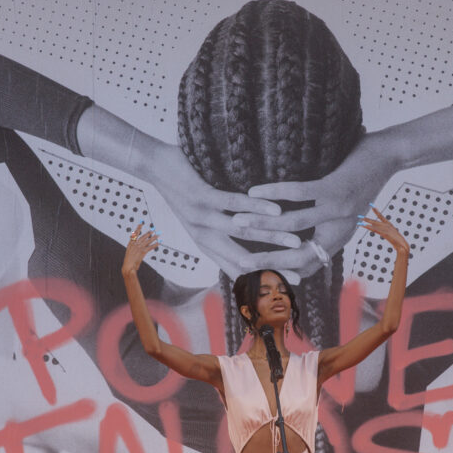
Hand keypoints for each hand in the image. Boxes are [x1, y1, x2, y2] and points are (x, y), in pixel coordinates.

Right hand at [122, 224, 159, 276]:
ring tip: (158, 235)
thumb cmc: (128, 262)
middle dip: (148, 233)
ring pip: (148, 241)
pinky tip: (158, 243)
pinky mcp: (143, 252)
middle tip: (152, 230)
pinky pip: (150, 247)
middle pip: (143, 237)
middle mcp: (135, 245)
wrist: (128, 267)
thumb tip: (137, 247)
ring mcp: (139, 248)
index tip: (141, 224)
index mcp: (130, 244)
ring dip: (154, 238)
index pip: (135, 234)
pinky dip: (155, 245)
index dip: (138, 229)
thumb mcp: (129, 253)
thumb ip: (133, 249)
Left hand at [149, 142, 302, 276]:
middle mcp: (204, 236)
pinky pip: (234, 204)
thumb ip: (221, 233)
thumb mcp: (200, 219)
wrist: (153, 168)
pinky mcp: (202, 197)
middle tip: (300, 274)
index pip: (238, 268)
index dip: (263, 279)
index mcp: (205, 244)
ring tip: (296, 241)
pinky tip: (276, 209)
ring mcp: (202, 218)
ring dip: (272, 237)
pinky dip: (257, 208)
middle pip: (244, 257)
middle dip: (273, 266)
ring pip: (243, 232)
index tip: (288, 285)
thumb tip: (247, 242)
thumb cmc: (182, 191)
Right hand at [235, 129, 402, 278]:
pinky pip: (298, 194)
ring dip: (262, 225)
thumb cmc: (364, 181)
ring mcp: (336, 211)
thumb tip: (303, 236)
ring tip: (237, 223)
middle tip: (239, 261)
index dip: (280, 273)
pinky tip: (255, 192)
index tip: (255, 274)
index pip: (306, 266)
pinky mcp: (335, 189)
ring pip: (292, 225)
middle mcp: (337, 231)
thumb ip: (327, 226)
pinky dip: (274, 194)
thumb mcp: (347, 211)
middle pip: (297, 255)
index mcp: (338, 239)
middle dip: (266, 259)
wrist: (390, 157)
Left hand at [358, 207, 409, 256]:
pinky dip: (369, 227)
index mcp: (389, 225)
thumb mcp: (392, 237)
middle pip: (375, 221)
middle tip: (360, 217)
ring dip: (367, 223)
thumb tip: (385, 235)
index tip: (372, 206)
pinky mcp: (385, 233)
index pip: (381, 216)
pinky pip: (375, 230)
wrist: (403, 246)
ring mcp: (386, 229)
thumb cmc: (399, 243)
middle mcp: (387, 225)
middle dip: (367, 219)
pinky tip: (365, 226)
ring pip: (374, 225)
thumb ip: (388, 235)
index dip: (376, 211)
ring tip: (360, 221)